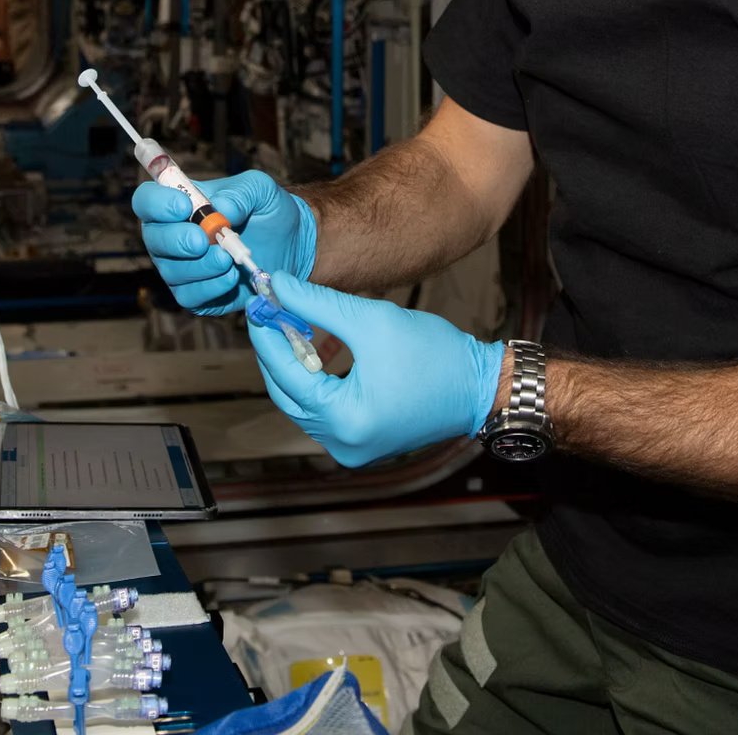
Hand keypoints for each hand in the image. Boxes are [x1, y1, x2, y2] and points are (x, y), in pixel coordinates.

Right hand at [131, 170, 317, 315]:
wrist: (290, 245)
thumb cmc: (267, 210)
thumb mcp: (260, 189)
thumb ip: (240, 192)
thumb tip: (220, 209)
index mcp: (178, 203)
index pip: (147, 200)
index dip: (158, 204)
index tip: (184, 207)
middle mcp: (171, 236)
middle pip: (153, 238)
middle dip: (176, 240)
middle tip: (202, 241)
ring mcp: (180, 267)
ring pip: (172, 271)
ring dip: (201, 266)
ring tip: (228, 258)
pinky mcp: (195, 295)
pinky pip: (190, 296)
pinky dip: (211, 287)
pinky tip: (232, 278)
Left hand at [247, 272, 503, 466]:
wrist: (480, 386)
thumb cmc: (435, 355)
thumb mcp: (372, 320)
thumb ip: (318, 304)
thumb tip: (277, 286)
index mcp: (346, 420)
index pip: (286, 374)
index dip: (267, 335)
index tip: (257, 305)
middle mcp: (343, 445)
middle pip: (289, 393)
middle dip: (278, 350)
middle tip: (270, 312)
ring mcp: (352, 450)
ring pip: (304, 403)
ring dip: (296, 365)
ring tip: (292, 325)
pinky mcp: (361, 444)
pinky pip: (324, 411)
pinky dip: (317, 382)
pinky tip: (316, 351)